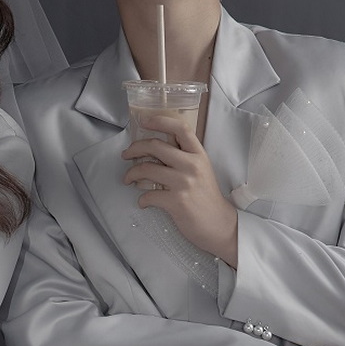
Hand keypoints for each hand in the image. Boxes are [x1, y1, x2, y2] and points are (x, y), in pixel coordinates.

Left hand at [122, 113, 237, 264]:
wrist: (218, 224)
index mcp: (198, 154)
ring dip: (131, 174)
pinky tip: (143, 202)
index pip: (179, 128)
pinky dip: (141, 199)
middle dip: (134, 149)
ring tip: (128, 180)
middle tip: (126, 155)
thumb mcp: (200, 170)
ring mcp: (184, 183)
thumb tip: (155, 148)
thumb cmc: (206, 197)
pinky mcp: (176, 202)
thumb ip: (183, 156)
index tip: (143, 121)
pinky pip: (149, 195)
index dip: (159, 121)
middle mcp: (191, 165)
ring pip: (147, 169)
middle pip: (155, 146)